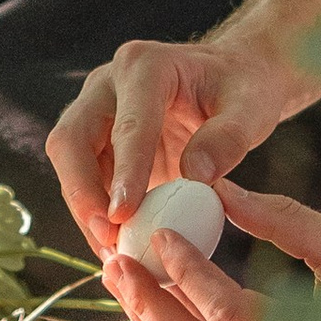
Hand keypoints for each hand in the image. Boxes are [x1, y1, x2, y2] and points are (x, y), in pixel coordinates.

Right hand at [47, 39, 300, 255]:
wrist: (232, 79)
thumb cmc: (242, 88)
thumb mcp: (251, 108)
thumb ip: (228, 138)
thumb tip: (194, 177)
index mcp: (145, 66)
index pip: (127, 124)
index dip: (123, 171)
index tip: (123, 215)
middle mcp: (108, 85)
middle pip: (71, 139)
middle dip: (82, 193)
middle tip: (108, 239)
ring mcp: (97, 112)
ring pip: (69, 164)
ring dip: (85, 211)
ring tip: (115, 253)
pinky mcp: (97, 141)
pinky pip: (83, 180)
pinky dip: (95, 215)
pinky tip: (118, 245)